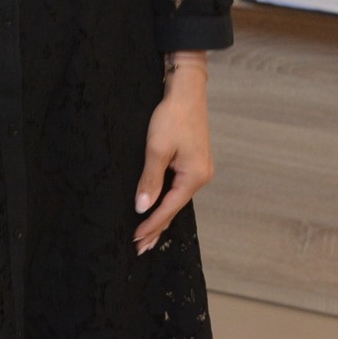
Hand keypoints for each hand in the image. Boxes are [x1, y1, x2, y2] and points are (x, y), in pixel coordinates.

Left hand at [134, 54, 211, 253]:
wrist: (186, 91)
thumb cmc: (173, 117)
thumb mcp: (157, 149)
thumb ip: (150, 180)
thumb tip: (142, 207)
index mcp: (194, 177)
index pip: (169, 209)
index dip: (152, 225)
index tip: (137, 240)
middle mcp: (200, 177)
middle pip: (175, 207)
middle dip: (157, 227)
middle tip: (141, 247)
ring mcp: (199, 169)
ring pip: (176, 198)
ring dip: (161, 214)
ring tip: (147, 233)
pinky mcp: (194, 161)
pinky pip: (178, 187)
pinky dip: (167, 199)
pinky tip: (159, 206)